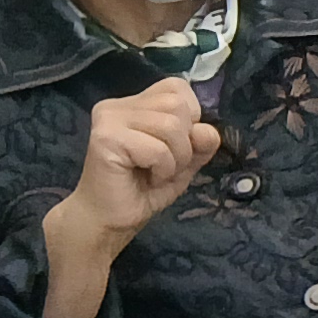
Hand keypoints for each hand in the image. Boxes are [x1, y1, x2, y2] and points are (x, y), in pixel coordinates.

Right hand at [39, 77, 218, 317]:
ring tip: (150, 176)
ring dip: (175, 161)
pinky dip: (164, 169)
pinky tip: (140, 180)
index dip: (190, 124)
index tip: (169, 153)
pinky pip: (162, 146)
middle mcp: (117, 104)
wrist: (105, 226)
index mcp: (134, 104)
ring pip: (177, 127)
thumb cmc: (139, 195)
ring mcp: (108, 118)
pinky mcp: (106, 137)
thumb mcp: (181, 168)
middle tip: (158, 170)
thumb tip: (211, 130)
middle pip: (186, 108)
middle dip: (186, 146)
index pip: (183, 91)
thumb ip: (200, 145)